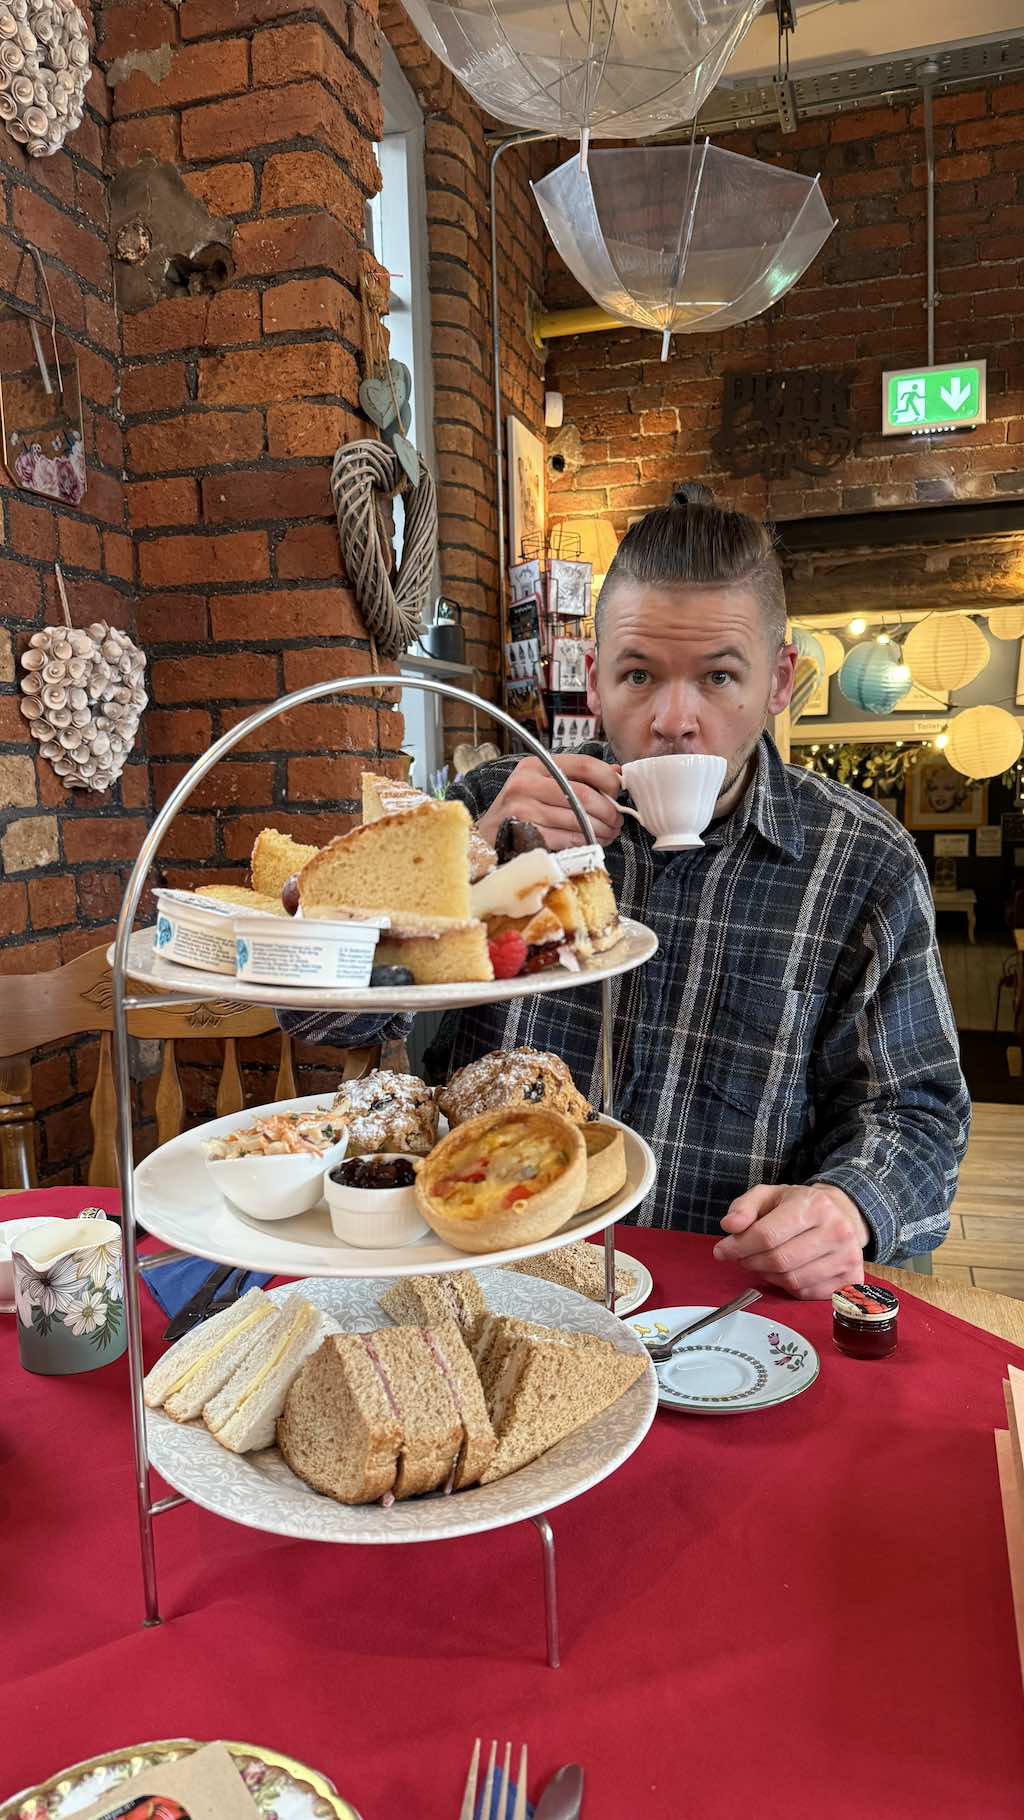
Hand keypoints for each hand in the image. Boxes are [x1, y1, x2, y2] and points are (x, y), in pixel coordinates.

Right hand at [476, 754, 622, 850]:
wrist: (487, 836)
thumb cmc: (521, 809)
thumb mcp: (544, 785)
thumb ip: (577, 777)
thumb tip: (617, 772)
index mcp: (536, 765)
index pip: (584, 764)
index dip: (608, 779)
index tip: (617, 793)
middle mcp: (526, 783)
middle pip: (583, 795)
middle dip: (608, 811)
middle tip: (617, 821)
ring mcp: (522, 809)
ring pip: (577, 819)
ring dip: (601, 830)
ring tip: (609, 833)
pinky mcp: (523, 833)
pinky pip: (566, 839)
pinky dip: (585, 842)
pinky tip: (592, 842)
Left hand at [713, 1182, 870, 1300]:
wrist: (843, 1215)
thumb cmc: (800, 1206)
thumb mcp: (770, 1195)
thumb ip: (745, 1207)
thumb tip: (729, 1226)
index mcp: (815, 1206)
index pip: (768, 1234)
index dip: (739, 1246)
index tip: (721, 1251)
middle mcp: (837, 1231)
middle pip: (779, 1260)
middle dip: (751, 1262)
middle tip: (741, 1258)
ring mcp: (847, 1257)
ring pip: (792, 1280)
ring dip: (767, 1276)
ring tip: (762, 1263)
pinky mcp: (851, 1279)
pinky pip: (806, 1293)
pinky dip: (788, 1287)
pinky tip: (785, 1272)